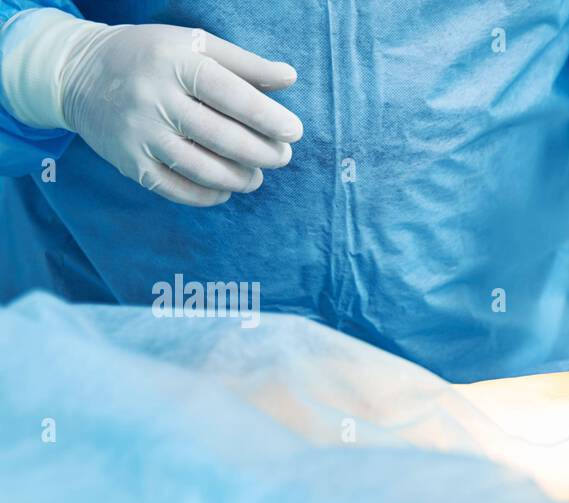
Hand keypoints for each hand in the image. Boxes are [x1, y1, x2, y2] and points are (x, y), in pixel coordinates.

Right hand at [9, 12, 301, 205]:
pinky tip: (225, 190)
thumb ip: (243, 63)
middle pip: (220, 136)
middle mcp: (153, 98)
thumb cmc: (152, 56)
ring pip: (202, 168)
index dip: (266, 116)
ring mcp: (139, 133)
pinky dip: (208, 195)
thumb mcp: (193, 44)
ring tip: (257, 175)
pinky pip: (176, 189)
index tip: (293, 132)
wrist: (78, 73)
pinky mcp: (129, 162)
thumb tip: (290, 77)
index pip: (229, 94)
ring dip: (240, 178)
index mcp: (174, 62)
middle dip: (261, 153)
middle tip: (282, 157)